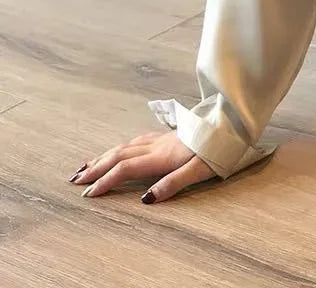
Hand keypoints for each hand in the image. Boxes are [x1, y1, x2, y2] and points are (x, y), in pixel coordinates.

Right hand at [68, 130, 216, 202]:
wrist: (230, 125)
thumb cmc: (218, 150)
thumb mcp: (199, 171)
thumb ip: (173, 183)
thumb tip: (146, 200)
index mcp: (162, 156)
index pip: (126, 169)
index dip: (105, 181)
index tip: (88, 194)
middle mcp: (157, 145)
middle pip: (120, 154)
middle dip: (96, 168)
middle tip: (75, 180)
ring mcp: (162, 138)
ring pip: (126, 145)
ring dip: (105, 156)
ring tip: (88, 165)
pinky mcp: (168, 134)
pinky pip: (136, 140)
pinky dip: (121, 147)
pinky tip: (120, 149)